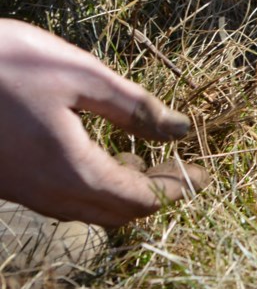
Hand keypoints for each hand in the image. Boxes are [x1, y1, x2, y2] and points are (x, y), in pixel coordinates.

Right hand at [0, 19, 209, 226]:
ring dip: (124, 191)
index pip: (143, 200)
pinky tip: (97, 151)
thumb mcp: (79, 75)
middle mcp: (49, 195)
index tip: (206, 175)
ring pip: (89, 210)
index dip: (179, 189)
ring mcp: (23, 193)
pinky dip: (92, 184)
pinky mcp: (5, 182)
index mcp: (75, 172)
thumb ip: (134, 108)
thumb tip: (182, 130)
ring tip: (144, 156)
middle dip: (156, 193)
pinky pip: (61, 199)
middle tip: (182, 167)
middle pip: (119, 213)